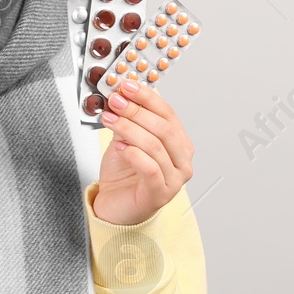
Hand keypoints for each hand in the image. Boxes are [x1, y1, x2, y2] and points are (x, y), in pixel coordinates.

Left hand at [91, 77, 194, 225]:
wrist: (115, 207)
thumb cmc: (124, 175)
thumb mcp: (126, 139)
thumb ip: (128, 120)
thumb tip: (121, 95)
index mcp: (179, 143)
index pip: (167, 113)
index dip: (146, 97)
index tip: (126, 85)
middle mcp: (182, 160)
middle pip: (163, 128)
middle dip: (136, 111)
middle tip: (115, 101)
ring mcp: (175, 179)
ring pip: (155, 146)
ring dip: (129, 128)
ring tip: (110, 119)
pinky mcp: (160, 194)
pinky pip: (150, 168)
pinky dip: (133, 153)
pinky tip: (119, 145)